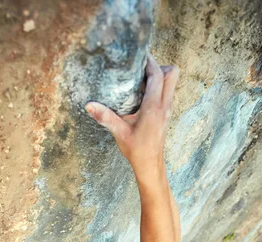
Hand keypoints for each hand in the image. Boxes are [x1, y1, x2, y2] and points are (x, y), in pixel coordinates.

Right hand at [85, 53, 179, 171]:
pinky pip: (168, 91)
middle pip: (172, 73)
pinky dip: (159, 86)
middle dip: (158, 65)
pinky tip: (143, 94)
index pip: (157, 75)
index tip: (139, 56)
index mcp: (153, 107)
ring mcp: (167, 109)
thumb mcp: (119, 132)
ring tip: (141, 79)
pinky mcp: (166, 114)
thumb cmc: (136, 150)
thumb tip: (89, 105)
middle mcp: (164, 105)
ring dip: (160, 75)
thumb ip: (105, 117)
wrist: (150, 164)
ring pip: (172, 82)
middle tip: (141, 68)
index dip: (149, 62)